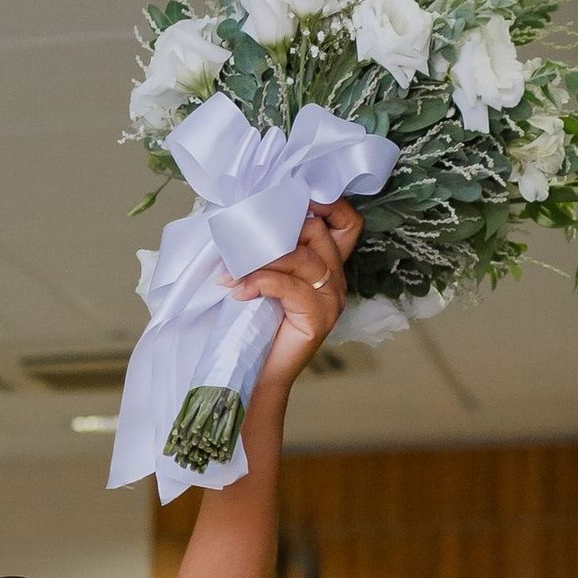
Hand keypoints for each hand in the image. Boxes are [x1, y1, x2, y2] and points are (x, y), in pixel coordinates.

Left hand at [228, 194, 360, 399]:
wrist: (258, 376)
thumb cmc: (256, 326)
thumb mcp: (266, 281)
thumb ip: (269, 253)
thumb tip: (243, 219)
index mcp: (329, 266)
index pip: (347, 224)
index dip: (328, 205)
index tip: (288, 201)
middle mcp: (337, 279)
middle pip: (316, 232)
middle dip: (274, 230)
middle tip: (239, 240)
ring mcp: (331, 299)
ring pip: (300, 257)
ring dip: (259, 259)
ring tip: (230, 271)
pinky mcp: (319, 317)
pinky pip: (289, 286)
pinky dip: (259, 282)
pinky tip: (238, 291)